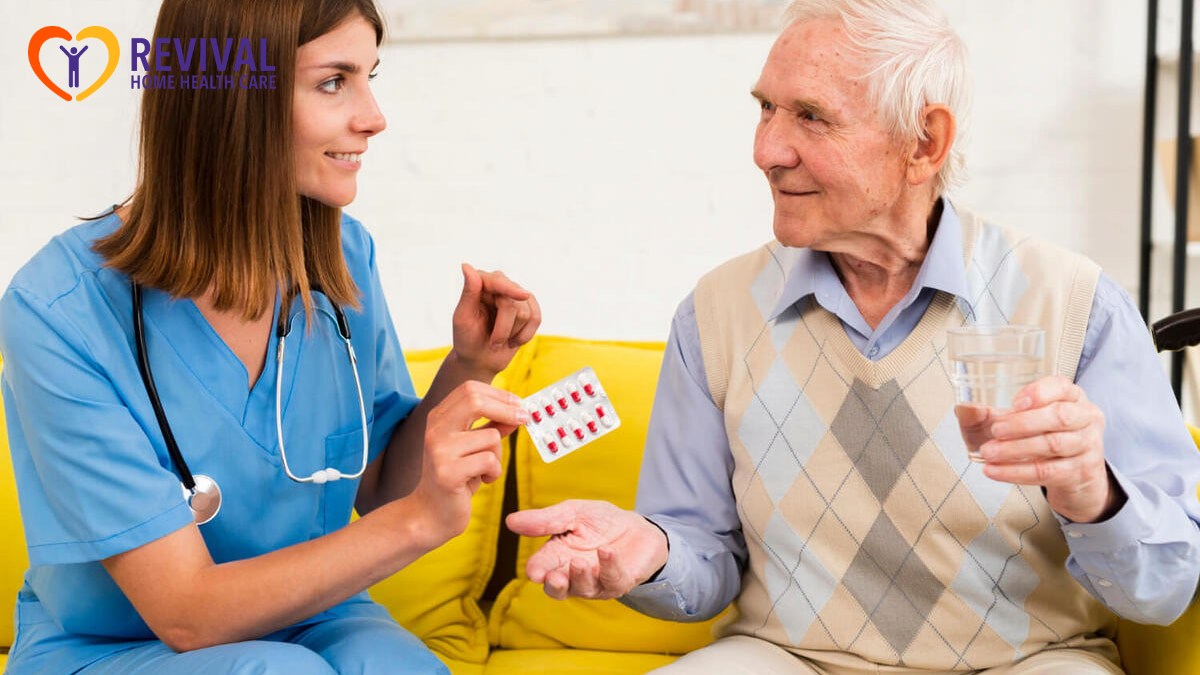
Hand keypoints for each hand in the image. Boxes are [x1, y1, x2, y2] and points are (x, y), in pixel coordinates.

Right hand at [411, 381, 528, 543]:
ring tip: (486, 470)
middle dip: (506, 408)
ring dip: (498, 455)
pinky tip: (481, 481)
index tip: (519, 405)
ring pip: (490, 437)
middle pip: (475, 401)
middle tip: (525, 419)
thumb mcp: (473, 448)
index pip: (470, 389)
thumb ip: (490, 427)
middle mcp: (435, 430)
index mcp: (438, 418)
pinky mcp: (448, 473)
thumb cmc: (455, 479)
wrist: (430, 515)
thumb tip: (517, 411)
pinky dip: (494, 472)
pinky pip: (489, 461)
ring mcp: (439, 450)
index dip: (499, 394)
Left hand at [451, 263, 540, 376]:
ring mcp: (515, 296)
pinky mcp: (529, 308)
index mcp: (480, 283)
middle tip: (493, 343)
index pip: (498, 282)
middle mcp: (499, 285)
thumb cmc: (467, 339)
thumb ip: (468, 292)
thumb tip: (466, 266)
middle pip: (513, 303)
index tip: (523, 296)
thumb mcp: (463, 318)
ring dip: (512, 334)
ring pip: (526, 314)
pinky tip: (513, 340)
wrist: (480, 359)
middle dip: (503, 329)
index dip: (511, 289)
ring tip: (499, 341)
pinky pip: (536, 318)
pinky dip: (525, 335)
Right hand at [505, 500, 668, 599]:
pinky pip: (612, 580)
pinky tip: (606, 551)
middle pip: (558, 588)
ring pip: (584, 589)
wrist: (636, 526)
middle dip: (554, 585)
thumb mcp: (572, 512)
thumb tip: (510, 521)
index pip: (542, 567)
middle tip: (551, 577)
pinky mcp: (619, 582)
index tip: (534, 571)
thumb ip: (545, 519)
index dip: (538, 570)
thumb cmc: (599, 522)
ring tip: (579, 562)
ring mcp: (596, 582)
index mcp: (557, 556)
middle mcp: (573, 574)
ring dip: (580, 577)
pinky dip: (608, 566)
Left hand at [977, 375, 1124, 522]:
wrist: (1070, 476)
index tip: (1014, 402)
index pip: (1061, 386)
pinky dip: (1017, 472)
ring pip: (1053, 444)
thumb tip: (966, 408)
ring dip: (1015, 449)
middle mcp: (1085, 417)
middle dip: (1023, 424)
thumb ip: (984, 414)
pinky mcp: (1080, 472)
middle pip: (1059, 416)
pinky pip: (1047, 471)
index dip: (1039, 392)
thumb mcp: (1011, 421)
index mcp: (1070, 396)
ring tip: (988, 452)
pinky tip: (995, 471)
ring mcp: (1087, 445)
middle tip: (995, 430)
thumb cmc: (1037, 439)